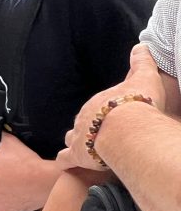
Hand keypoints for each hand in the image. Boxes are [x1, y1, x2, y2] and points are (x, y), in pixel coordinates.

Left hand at [59, 44, 164, 170]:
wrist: (128, 128)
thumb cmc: (137, 104)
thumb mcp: (144, 78)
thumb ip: (141, 63)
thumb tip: (141, 46)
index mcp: (98, 102)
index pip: (98, 106)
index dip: (103, 112)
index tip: (108, 116)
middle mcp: (84, 118)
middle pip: (83, 122)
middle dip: (89, 127)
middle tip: (97, 134)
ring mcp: (78, 137)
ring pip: (72, 139)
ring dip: (76, 143)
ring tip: (82, 148)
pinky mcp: (77, 155)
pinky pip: (66, 159)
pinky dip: (66, 161)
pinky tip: (66, 164)